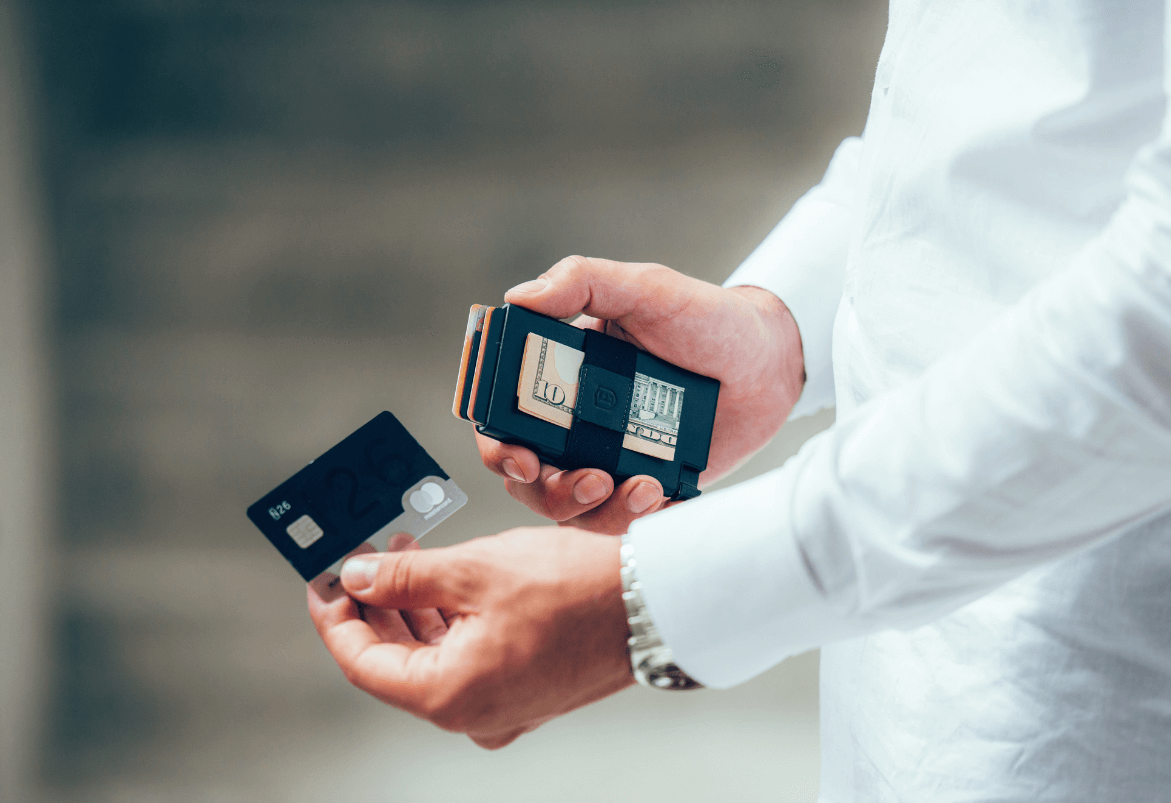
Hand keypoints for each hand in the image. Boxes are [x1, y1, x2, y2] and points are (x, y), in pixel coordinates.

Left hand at [307, 526, 632, 749]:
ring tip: (405, 555)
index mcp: (449, 695)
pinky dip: (449, 622)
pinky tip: (445, 582)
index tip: (323, 580)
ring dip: (413, 608)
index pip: (363, 662)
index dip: (336, 617)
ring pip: (433, 659)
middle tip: (364, 557)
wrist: (655, 603)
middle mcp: (473, 714)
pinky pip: (468, 660)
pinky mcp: (526, 690)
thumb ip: (405, 577)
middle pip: (397, 662)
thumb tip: (357, 577)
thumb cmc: (573, 589)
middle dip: (375, 605)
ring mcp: (502, 707)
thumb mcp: (474, 571)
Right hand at [477, 255, 804, 533]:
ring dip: (592, 509)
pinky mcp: (645, 485)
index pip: (504, 417)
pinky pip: (620, 519)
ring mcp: (609, 455)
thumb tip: (520, 297)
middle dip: (547, 490)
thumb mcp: (645, 288)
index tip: (520, 456)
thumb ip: (582, 281)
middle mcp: (575, 420)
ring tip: (636, 487)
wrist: (772, 361)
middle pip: (529, 475)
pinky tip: (657, 491)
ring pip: (570, 508)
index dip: (497, 445)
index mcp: (559, 374)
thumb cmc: (707, 318)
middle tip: (586, 481)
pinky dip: (631, 516)